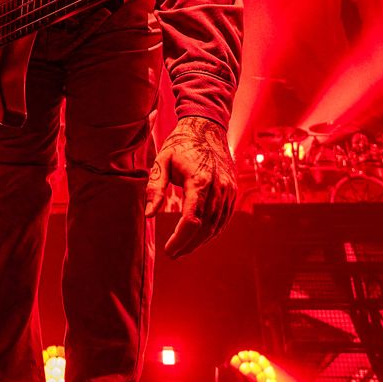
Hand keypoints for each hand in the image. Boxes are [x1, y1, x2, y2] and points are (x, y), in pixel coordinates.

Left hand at [145, 117, 235, 258]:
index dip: (180, 239)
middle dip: (189, 244)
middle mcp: (218, 187)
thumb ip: (155, 188)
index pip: (192, 220)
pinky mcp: (232, 190)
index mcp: (200, 180)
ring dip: (200, 241)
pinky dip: (212, 231)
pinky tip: (199, 237)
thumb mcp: (162, 161)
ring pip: (217, 225)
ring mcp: (228, 190)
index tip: (169, 251)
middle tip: (173, 254)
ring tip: (183, 249)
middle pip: (206, 227)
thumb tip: (149, 215)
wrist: (208, 127)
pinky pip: (224, 218)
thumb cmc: (181, 144)